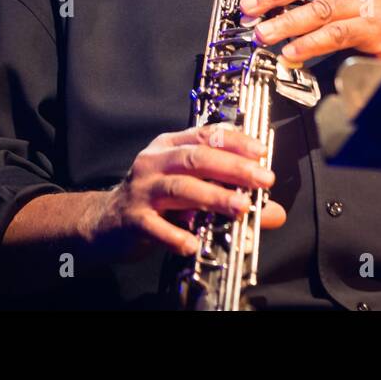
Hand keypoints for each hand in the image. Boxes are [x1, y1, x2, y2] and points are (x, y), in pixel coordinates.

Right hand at [79, 124, 285, 260]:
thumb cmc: (156, 202)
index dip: (235, 142)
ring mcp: (142, 189)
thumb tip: (274, 212)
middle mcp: (154, 161)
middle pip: (196, 158)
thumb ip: (230, 195)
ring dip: (213, 197)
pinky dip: (176, 235)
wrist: (105, 223)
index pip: (205, 135)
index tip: (261, 153)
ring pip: (180, 187)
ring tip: (241, 208)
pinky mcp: (133, 219)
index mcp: (169, 146)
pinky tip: (195, 244)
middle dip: (233, 168)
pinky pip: (157, 227)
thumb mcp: (191, 191)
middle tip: (262, 180)